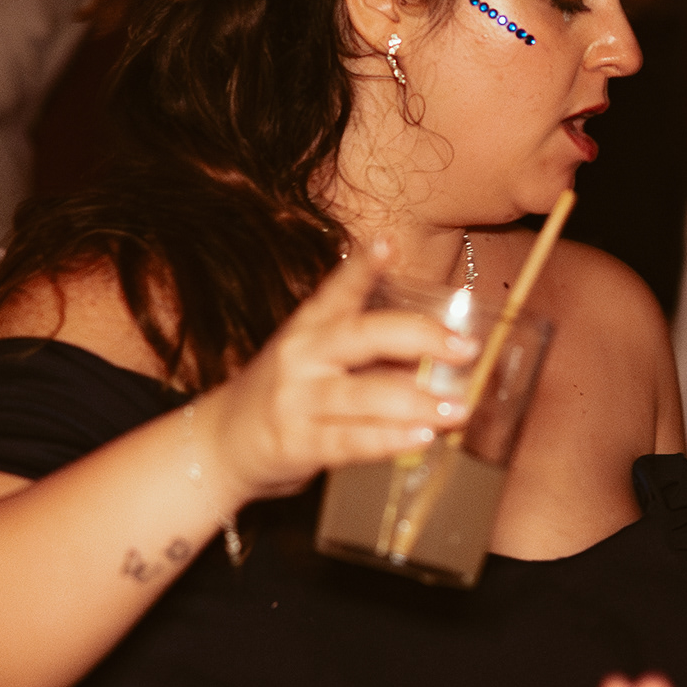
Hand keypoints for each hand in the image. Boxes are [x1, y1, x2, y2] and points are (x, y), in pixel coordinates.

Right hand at [199, 243, 471, 497]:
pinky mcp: (296, 443)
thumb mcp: (314, 359)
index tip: (388, 242)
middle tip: (466, 347)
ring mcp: (296, 399)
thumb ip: (367, 352)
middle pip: (362, 335)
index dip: (362, 266)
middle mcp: (300, 355)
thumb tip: (440, 353)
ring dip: (418, 402)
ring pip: (365, 394)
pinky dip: (390, 440)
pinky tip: (424, 439)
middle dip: (419, 338)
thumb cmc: (285, 396)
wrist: (221, 444)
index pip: (337, 290)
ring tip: (458, 408)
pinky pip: (351, 441)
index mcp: (307, 327)